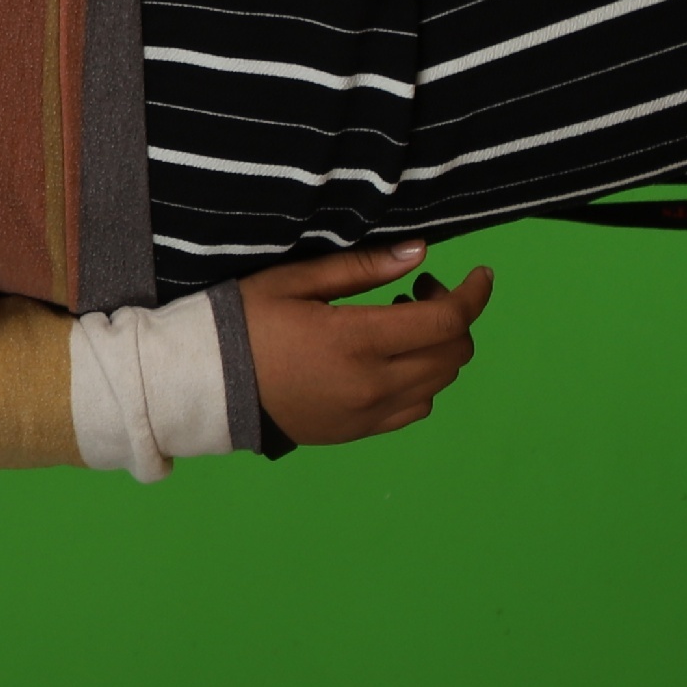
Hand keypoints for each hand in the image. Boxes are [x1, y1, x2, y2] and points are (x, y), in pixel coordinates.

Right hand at [240, 241, 494, 445]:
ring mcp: (367, 414)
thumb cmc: (245, 321)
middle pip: (452, 354)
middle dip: (452, 317)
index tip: (479, 274)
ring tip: (400, 324)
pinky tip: (391, 361)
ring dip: (437, 349)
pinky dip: (421, 381)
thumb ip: (361, 269)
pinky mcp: (358, 432)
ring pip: (439, 383)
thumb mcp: (295, 281)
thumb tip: (420, 254)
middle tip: (418, 291)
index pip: (446, 321)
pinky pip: (414, 409)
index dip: (474, 295)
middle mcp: (373, 383)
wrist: (206, 386)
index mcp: (358, 340)